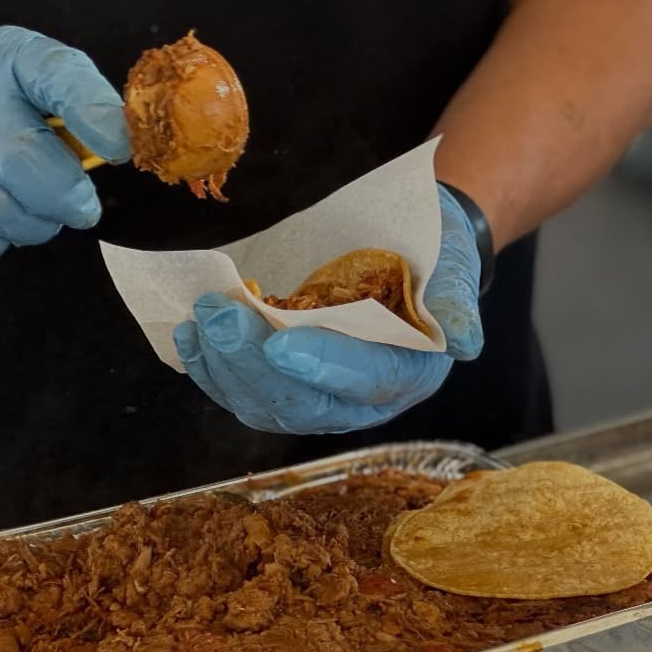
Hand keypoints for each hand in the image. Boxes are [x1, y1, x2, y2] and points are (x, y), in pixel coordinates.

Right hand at [0, 25, 130, 257]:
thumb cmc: (0, 105)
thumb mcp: (44, 86)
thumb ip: (85, 109)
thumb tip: (123, 149)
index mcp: (15, 57)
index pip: (58, 76)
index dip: (93, 115)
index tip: (119, 150)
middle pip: (25, 160)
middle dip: (65, 198)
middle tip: (81, 209)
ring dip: (32, 225)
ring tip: (39, 214)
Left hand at [174, 185, 484, 433]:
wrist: (411, 247)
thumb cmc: (434, 253)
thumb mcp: (455, 266)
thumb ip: (455, 301)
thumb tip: (464, 342)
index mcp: (411, 372)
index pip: (368, 379)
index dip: (326, 365)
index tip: (282, 341)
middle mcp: (363, 398)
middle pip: (306, 403)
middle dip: (256, 366)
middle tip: (222, 318)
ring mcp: (319, 395)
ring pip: (265, 405)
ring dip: (225, 368)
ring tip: (200, 319)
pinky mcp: (285, 384)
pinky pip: (241, 393)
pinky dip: (209, 370)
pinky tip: (187, 336)